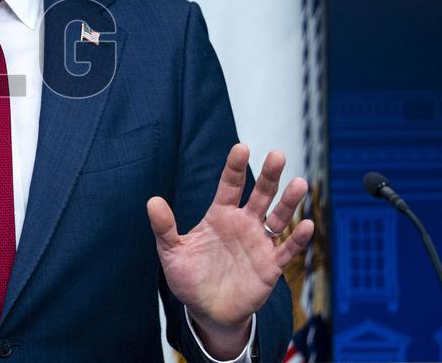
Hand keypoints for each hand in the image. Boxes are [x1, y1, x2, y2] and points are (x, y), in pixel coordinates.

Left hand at [147, 144, 312, 357]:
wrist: (207, 310)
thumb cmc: (189, 278)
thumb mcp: (172, 252)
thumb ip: (165, 228)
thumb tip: (152, 201)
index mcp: (219, 216)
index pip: (229, 185)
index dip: (235, 167)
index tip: (241, 148)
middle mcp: (243, 224)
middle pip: (259, 195)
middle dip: (269, 175)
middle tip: (277, 155)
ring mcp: (258, 244)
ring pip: (278, 218)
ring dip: (289, 202)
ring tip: (299, 183)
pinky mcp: (270, 266)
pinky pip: (286, 250)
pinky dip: (297, 238)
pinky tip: (306, 224)